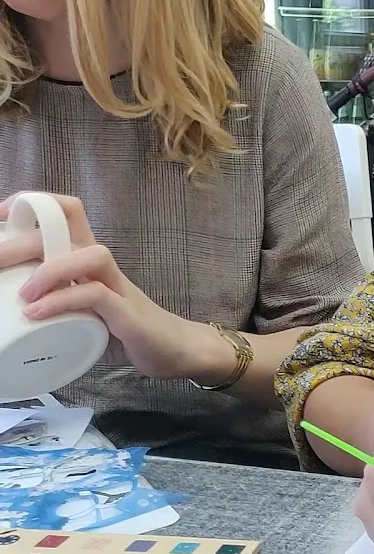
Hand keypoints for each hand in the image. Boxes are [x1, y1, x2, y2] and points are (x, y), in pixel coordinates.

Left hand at [0, 192, 213, 378]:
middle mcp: (104, 268)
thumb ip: (55, 306)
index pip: (67, 213)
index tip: (3, 215)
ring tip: (23, 296)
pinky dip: (62, 301)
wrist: (176, 350)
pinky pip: (95, 295)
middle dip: (22, 242)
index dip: (34, 204)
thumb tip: (11, 313)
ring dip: (49, 270)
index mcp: (89, 263)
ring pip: (88, 255)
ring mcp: (119, 287)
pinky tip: (38, 314)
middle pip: (67, 232)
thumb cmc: (126, 331)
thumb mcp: (82, 313)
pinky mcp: (128, 313)